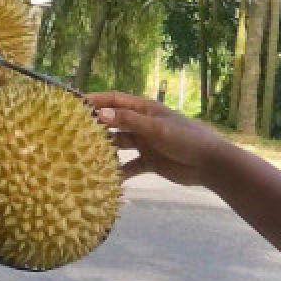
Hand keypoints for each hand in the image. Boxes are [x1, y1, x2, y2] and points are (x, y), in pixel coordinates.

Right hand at [85, 92, 225, 185]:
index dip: (95, 100)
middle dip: (95, 127)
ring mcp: (145, 143)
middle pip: (114, 123)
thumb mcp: (156, 128)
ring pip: (119, 145)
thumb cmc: (185, 139)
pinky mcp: (149, 162)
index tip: (73, 104)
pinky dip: (118, 172)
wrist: (209, 164)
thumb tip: (99, 114)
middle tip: (71, 134)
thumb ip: (129, 122)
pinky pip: (129, 166)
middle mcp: (142, 124)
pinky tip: (104, 179)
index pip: (114, 100)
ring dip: (104, 150)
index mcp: (145, 109)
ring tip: (82, 156)